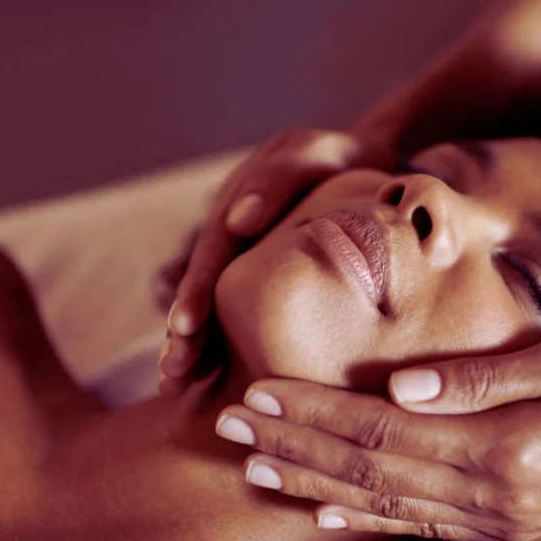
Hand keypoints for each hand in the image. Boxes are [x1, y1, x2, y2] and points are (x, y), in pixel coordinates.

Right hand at [158, 128, 393, 393]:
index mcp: (238, 204)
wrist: (368, 165)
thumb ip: (281, 179)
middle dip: (184, 332)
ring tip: (173, 386)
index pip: (213, 252)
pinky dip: (222, 346)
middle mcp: (232, 234)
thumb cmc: (344, 162)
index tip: (184, 329)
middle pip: (205, 286)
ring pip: (215, 306)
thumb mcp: (318, 154)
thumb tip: (238, 220)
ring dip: (193, 346)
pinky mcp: (263, 279)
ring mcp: (245, 258)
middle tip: (171, 373)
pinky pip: (240, 315)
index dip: (196, 291)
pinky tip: (209, 383)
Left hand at [215, 338, 540, 540]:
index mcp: (498, 447)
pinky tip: (326, 512)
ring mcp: (494, 521)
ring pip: (382, 504)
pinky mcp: (504, 530)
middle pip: (366, 468)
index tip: (256, 393)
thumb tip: (402, 381)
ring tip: (256, 469)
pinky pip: (420, 529)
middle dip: (292, 446)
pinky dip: (368, 520)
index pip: (378, 428)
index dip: (312, 412)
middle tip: (228, 427)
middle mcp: (487, 494)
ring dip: (313, 484)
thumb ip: (482, 377)